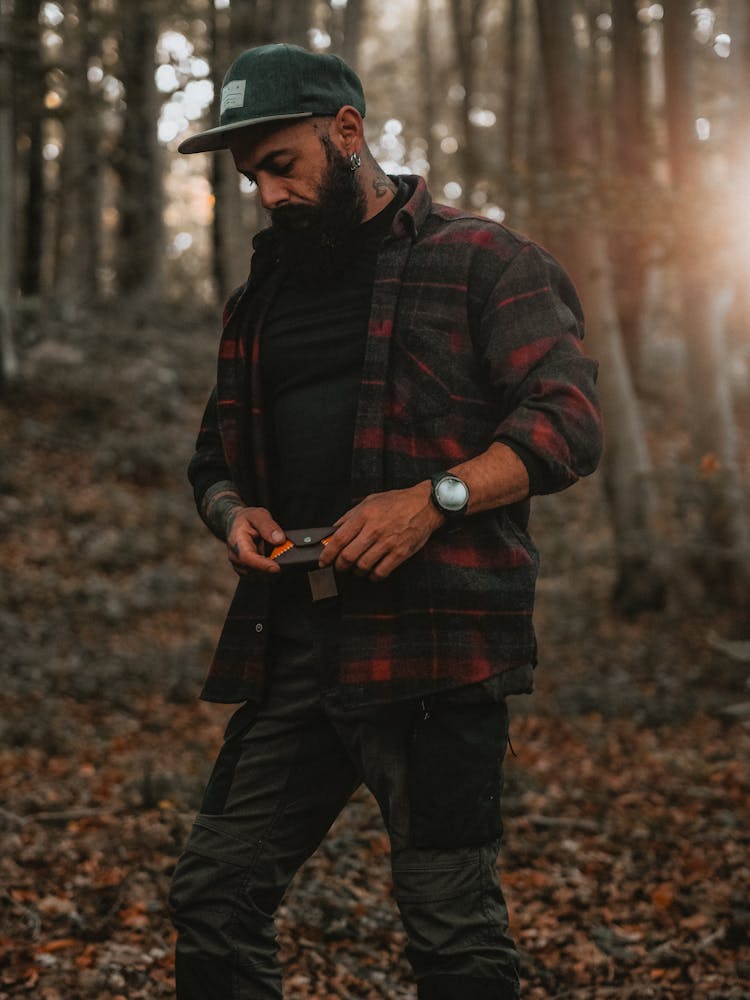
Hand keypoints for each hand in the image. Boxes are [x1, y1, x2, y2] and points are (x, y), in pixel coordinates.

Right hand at [226, 507, 283, 576]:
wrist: (236, 524)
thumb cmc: (246, 520)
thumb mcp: (258, 515)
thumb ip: (268, 526)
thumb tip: (279, 540)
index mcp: (236, 542)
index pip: (247, 558)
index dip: (262, 565)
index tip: (276, 567)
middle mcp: (235, 557)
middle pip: (254, 571)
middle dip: (271, 568)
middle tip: (286, 561)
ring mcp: (240, 566)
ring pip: (258, 577)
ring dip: (272, 571)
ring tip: (280, 558)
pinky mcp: (246, 571)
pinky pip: (260, 577)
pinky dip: (270, 573)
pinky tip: (275, 563)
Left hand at [319, 483, 443, 580]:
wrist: (426, 504)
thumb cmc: (397, 502)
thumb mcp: (370, 501)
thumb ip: (350, 516)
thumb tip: (333, 531)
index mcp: (364, 515)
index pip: (339, 540)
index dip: (327, 554)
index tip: (323, 561)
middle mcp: (374, 529)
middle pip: (348, 556)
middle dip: (340, 566)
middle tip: (340, 567)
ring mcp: (388, 542)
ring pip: (363, 566)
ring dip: (356, 572)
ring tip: (357, 569)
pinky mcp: (401, 552)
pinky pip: (381, 572)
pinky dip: (373, 577)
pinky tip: (372, 573)